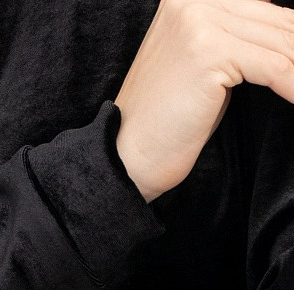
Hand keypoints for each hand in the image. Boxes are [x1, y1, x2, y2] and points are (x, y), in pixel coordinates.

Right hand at [114, 0, 293, 201]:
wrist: (127, 157)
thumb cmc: (166, 122)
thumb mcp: (204, 68)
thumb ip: (237, 42)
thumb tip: (288, 39)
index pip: (262, 10)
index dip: (291, 39)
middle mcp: (192, 0)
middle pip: (275, 21)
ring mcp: (199, 23)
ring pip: (280, 43)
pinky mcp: (208, 52)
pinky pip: (274, 67)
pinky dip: (293, 86)